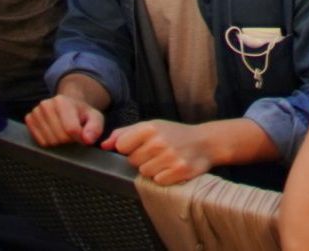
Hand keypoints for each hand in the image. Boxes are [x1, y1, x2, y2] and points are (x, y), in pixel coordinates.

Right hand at [25, 94, 106, 147]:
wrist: (68, 105)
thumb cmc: (82, 114)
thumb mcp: (95, 118)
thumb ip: (95, 128)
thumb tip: (87, 139)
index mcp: (62, 101)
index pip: (70, 129)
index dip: (78, 137)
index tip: (82, 135)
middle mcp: (46, 104)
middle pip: (59, 137)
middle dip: (68, 140)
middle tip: (72, 133)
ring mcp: (36, 112)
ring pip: (48, 141)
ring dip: (58, 142)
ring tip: (63, 132)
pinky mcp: (29, 119)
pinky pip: (39, 142)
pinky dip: (48, 141)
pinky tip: (53, 132)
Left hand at [105, 119, 219, 186]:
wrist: (205, 142)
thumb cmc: (174, 134)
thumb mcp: (150, 126)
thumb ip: (123, 133)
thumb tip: (103, 144)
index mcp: (150, 128)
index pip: (121, 146)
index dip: (129, 148)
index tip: (140, 145)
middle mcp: (159, 141)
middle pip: (132, 161)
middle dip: (142, 159)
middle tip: (157, 152)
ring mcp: (169, 157)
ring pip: (144, 173)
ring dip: (153, 169)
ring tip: (165, 160)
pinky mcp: (179, 171)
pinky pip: (158, 181)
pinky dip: (164, 177)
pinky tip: (172, 168)